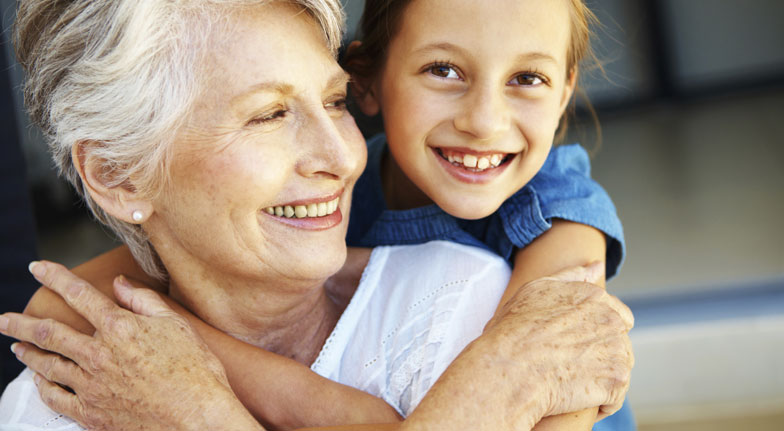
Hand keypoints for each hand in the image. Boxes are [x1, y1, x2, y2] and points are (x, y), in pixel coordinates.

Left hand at [0, 261, 262, 430]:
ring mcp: (91, 386)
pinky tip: (39, 380)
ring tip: (17, 347)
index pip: (78, 294)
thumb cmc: (195, 370)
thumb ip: (143, 301)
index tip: (37, 267)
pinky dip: (43, 386)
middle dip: (21, 323)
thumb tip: (119, 284)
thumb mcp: (176, 325)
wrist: (197, 418)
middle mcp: (98, 355)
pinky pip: (56, 398)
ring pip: (47, 365)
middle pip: (49, 333)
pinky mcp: (91, 413)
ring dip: (28, 354)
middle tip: (4, 319)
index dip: (55, 277)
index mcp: (119, 328)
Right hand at [487, 262, 633, 419]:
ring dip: (600, 376)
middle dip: (600, 353)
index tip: (572, 344)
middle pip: (618, 341)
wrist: (509, 370)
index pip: (615, 314)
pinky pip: (615, 396)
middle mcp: (611, 318)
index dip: (594, 331)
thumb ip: (570, 276)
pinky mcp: (616, 379)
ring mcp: (617, 349)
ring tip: (570, 381)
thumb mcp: (535, 290)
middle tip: (568, 364)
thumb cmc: (513, 332)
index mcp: (594, 296)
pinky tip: (575, 398)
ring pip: (618, 367)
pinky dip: (600, 402)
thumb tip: (597, 266)